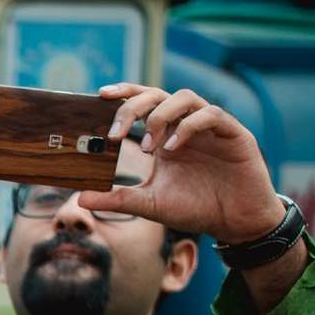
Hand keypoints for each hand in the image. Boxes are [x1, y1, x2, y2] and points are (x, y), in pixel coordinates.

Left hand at [83, 83, 285, 244]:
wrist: (235, 221)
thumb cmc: (195, 208)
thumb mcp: (150, 205)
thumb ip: (118, 199)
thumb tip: (80, 199)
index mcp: (165, 136)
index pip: (143, 103)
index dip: (125, 93)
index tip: (100, 95)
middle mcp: (185, 125)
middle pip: (158, 95)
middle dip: (133, 107)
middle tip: (115, 135)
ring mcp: (210, 127)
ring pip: (184, 98)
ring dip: (160, 116)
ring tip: (149, 147)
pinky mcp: (233, 133)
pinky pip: (210, 115)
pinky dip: (188, 126)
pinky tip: (173, 147)